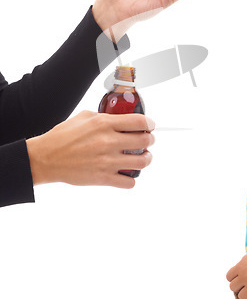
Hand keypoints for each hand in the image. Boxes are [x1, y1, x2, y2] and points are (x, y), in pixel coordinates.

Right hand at [26, 111, 154, 187]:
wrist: (45, 159)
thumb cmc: (62, 137)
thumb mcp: (84, 117)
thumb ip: (104, 116)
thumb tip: (120, 118)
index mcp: (104, 124)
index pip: (139, 122)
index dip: (149, 123)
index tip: (150, 126)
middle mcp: (108, 142)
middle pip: (145, 141)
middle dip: (150, 140)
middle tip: (148, 141)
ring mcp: (106, 161)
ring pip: (142, 162)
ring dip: (146, 158)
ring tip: (143, 157)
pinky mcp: (102, 178)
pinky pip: (129, 182)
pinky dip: (132, 178)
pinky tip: (127, 173)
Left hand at [226, 249, 246, 298]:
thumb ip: (239, 267)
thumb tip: (234, 277)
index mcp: (240, 267)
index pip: (228, 277)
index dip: (234, 278)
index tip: (241, 278)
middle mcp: (245, 277)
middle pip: (233, 288)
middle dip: (239, 286)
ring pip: (241, 297)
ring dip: (246, 294)